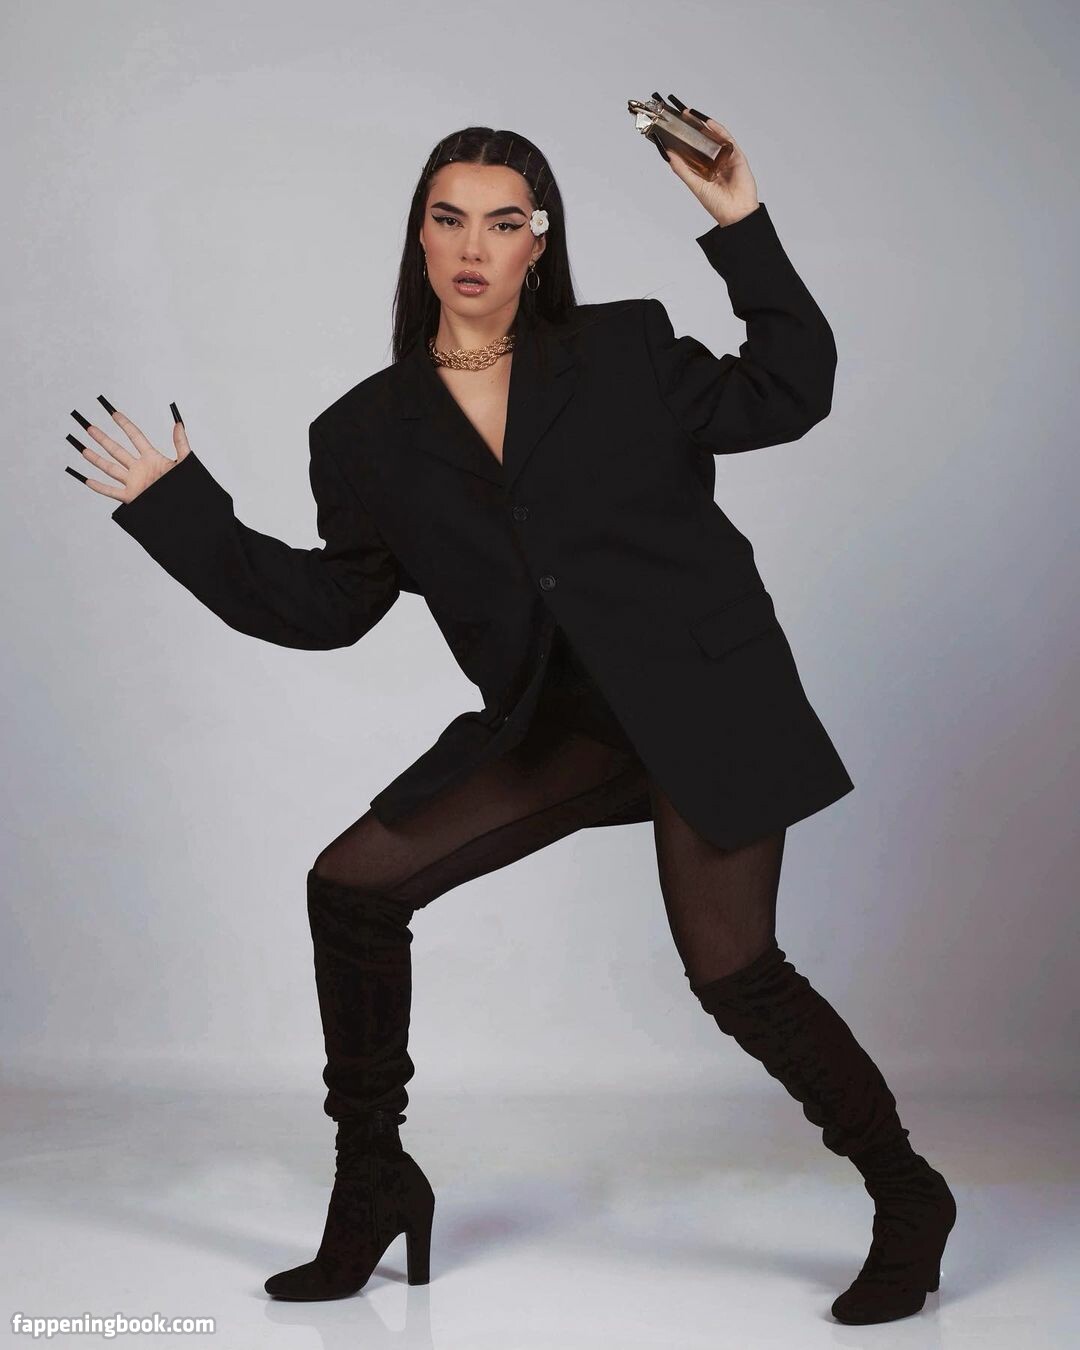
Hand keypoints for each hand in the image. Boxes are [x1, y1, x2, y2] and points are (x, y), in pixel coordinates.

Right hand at [67, 401, 189, 503]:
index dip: (125, 424)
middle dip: (103, 439)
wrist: (183, 506)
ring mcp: (134, 483)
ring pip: (110, 469)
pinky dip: (99, 487)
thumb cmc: (185, 485)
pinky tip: (87, 480)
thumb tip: (178, 423)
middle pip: (117, 450)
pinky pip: (112, 492)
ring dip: (96, 460)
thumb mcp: (184, 462)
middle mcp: (140, 469)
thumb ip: (180, 443)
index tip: (114, 413)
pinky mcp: (131, 497)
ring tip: (83, 449)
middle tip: (89, 427)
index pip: (135, 437)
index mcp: (152, 459)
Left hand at [660, 108, 759, 228]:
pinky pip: (727, 139)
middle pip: (703, 141)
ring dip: (703, 125)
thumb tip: (668, 155)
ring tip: (691, 115)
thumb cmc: (717, 204)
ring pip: (714, 138)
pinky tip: (709, 123)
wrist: (735, 212)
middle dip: (692, 128)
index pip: (692, 151)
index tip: (672, 129)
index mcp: (704, 171)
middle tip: (681, 116)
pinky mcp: (736, 156)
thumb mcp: (694, 184)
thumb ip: (682, 169)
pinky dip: (718, 130)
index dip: (683, 140)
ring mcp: (726, 158)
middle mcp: (715, 163)